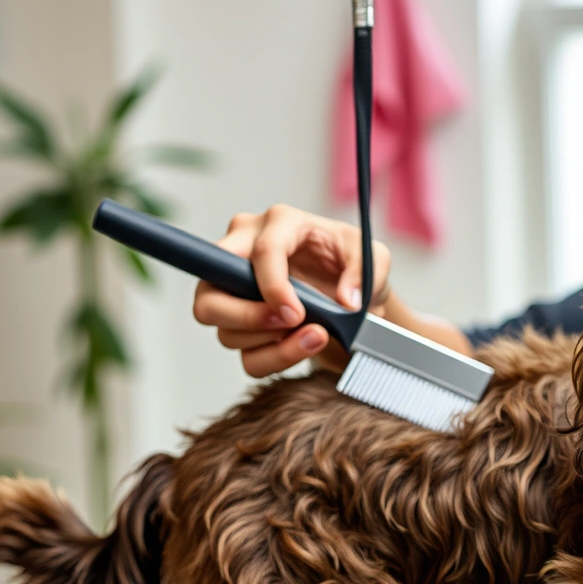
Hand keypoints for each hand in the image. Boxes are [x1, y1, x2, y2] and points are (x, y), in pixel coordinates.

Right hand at [191, 205, 390, 376]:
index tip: (296, 315)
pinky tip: (300, 348)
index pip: (259, 254)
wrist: (354, 291)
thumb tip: (347, 302)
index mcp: (279, 225)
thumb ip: (365, 272)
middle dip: (247, 318)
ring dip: (269, 344)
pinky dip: (273, 359)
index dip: (273, 288)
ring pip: (224, 330)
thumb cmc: (352, 264)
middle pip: (209, 295)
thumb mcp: (373, 257)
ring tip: (313, 338)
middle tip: (289, 324)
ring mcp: (235, 291)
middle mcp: (243, 252)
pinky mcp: (241, 324)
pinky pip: (244, 354)